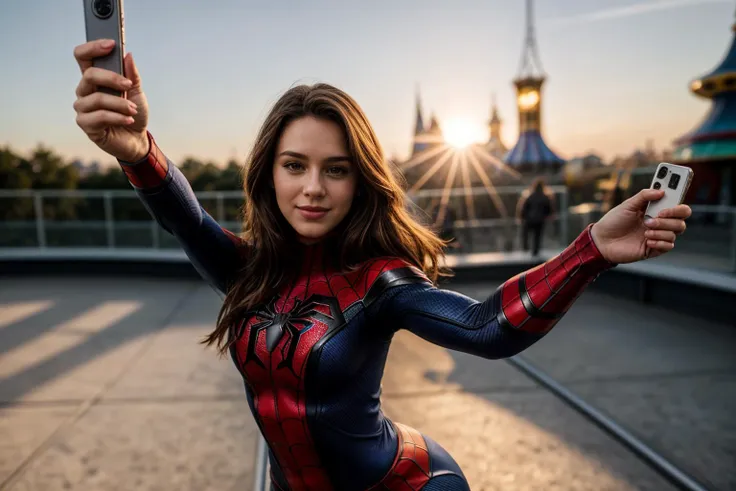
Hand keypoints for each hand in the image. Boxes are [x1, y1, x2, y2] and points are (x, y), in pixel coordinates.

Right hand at [73, 39, 149, 161]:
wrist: (137, 139)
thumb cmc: (134, 113)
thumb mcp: (136, 92)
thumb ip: (132, 75)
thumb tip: (128, 55)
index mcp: (94, 79)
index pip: (83, 57)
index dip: (93, 47)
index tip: (111, 44)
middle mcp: (84, 91)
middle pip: (89, 75)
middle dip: (112, 79)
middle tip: (128, 85)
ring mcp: (83, 108)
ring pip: (96, 98)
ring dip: (119, 104)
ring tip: (133, 110)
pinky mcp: (86, 125)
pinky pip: (99, 116)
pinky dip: (117, 117)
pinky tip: (128, 120)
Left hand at [590, 189, 690, 263]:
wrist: (602, 240)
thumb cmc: (614, 221)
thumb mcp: (627, 205)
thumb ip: (644, 196)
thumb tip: (661, 191)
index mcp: (656, 211)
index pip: (678, 208)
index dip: (678, 205)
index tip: (669, 203)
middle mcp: (660, 224)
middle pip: (681, 220)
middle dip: (670, 218)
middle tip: (653, 218)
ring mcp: (657, 237)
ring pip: (676, 233)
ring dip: (662, 230)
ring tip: (645, 230)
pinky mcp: (653, 250)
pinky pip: (668, 246)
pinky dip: (660, 242)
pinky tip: (647, 241)